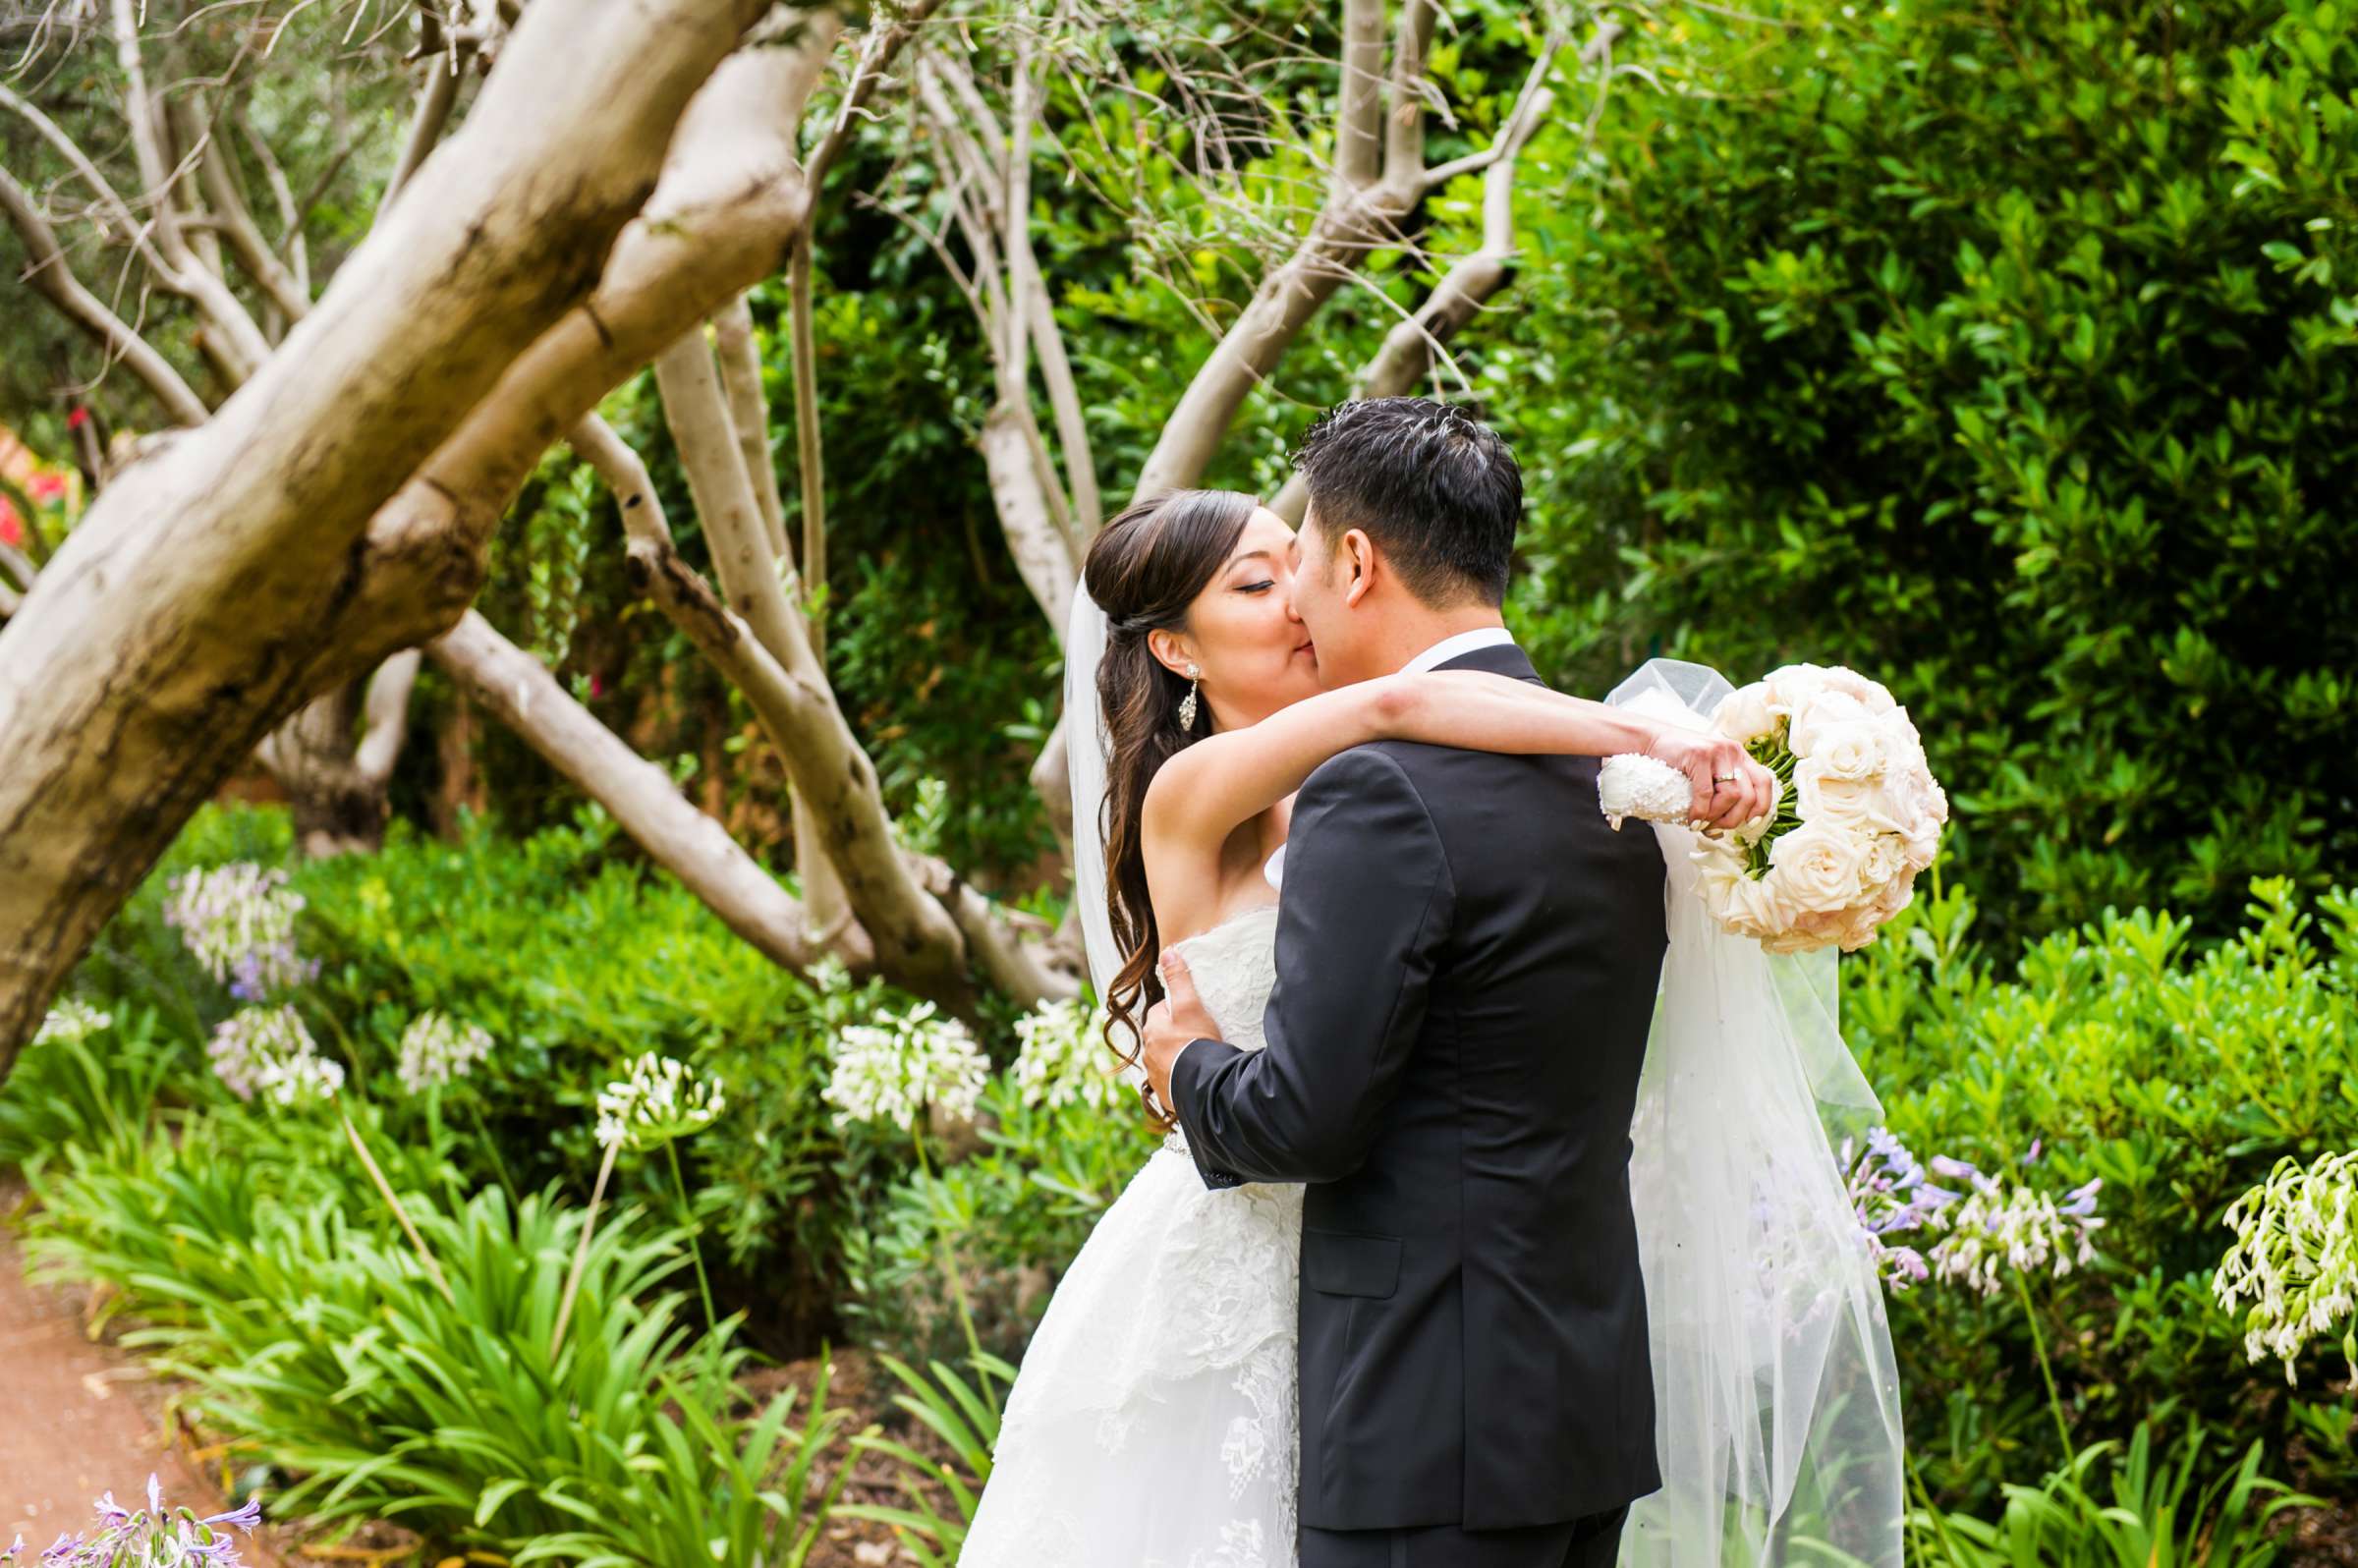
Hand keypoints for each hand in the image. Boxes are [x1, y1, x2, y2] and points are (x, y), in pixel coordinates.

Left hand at [1141, 947, 1221, 1121]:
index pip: (1163, 1011)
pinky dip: (1178, 1077)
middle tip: (1199, 1036)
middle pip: (1162, 1035)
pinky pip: (1170, 1080)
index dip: (1179, 1011)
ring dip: (1176, 1057)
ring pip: (1165, 1058)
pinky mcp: (1163, 1092)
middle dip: (1176, 1035)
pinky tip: (1193, 1076)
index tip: (1195, 1016)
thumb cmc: (1196, 1041)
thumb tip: (1167, 952)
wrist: (1202, 1084)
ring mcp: (1154, 1073)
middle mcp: (1147, 1051)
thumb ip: (1179, 979)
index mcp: (1152, 1028)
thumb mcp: (1190, 1005)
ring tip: (1197, 1057)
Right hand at [1644, 724, 1777, 831]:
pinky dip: (1700, 812)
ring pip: (1731, 795)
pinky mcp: (1700, 755)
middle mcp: (1733, 751)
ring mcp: (1718, 751)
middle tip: (1716, 827)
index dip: (1761, 807)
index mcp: (1740, 756)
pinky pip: (1706, 793)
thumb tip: (1719, 832)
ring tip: (1701, 822)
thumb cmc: (1677, 762)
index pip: (1764, 783)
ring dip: (1716, 816)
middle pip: (1749, 795)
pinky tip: (1692, 820)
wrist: (1651, 740)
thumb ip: (1717, 794)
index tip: (1748, 823)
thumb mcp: (1705, 774)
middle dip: (1734, 819)